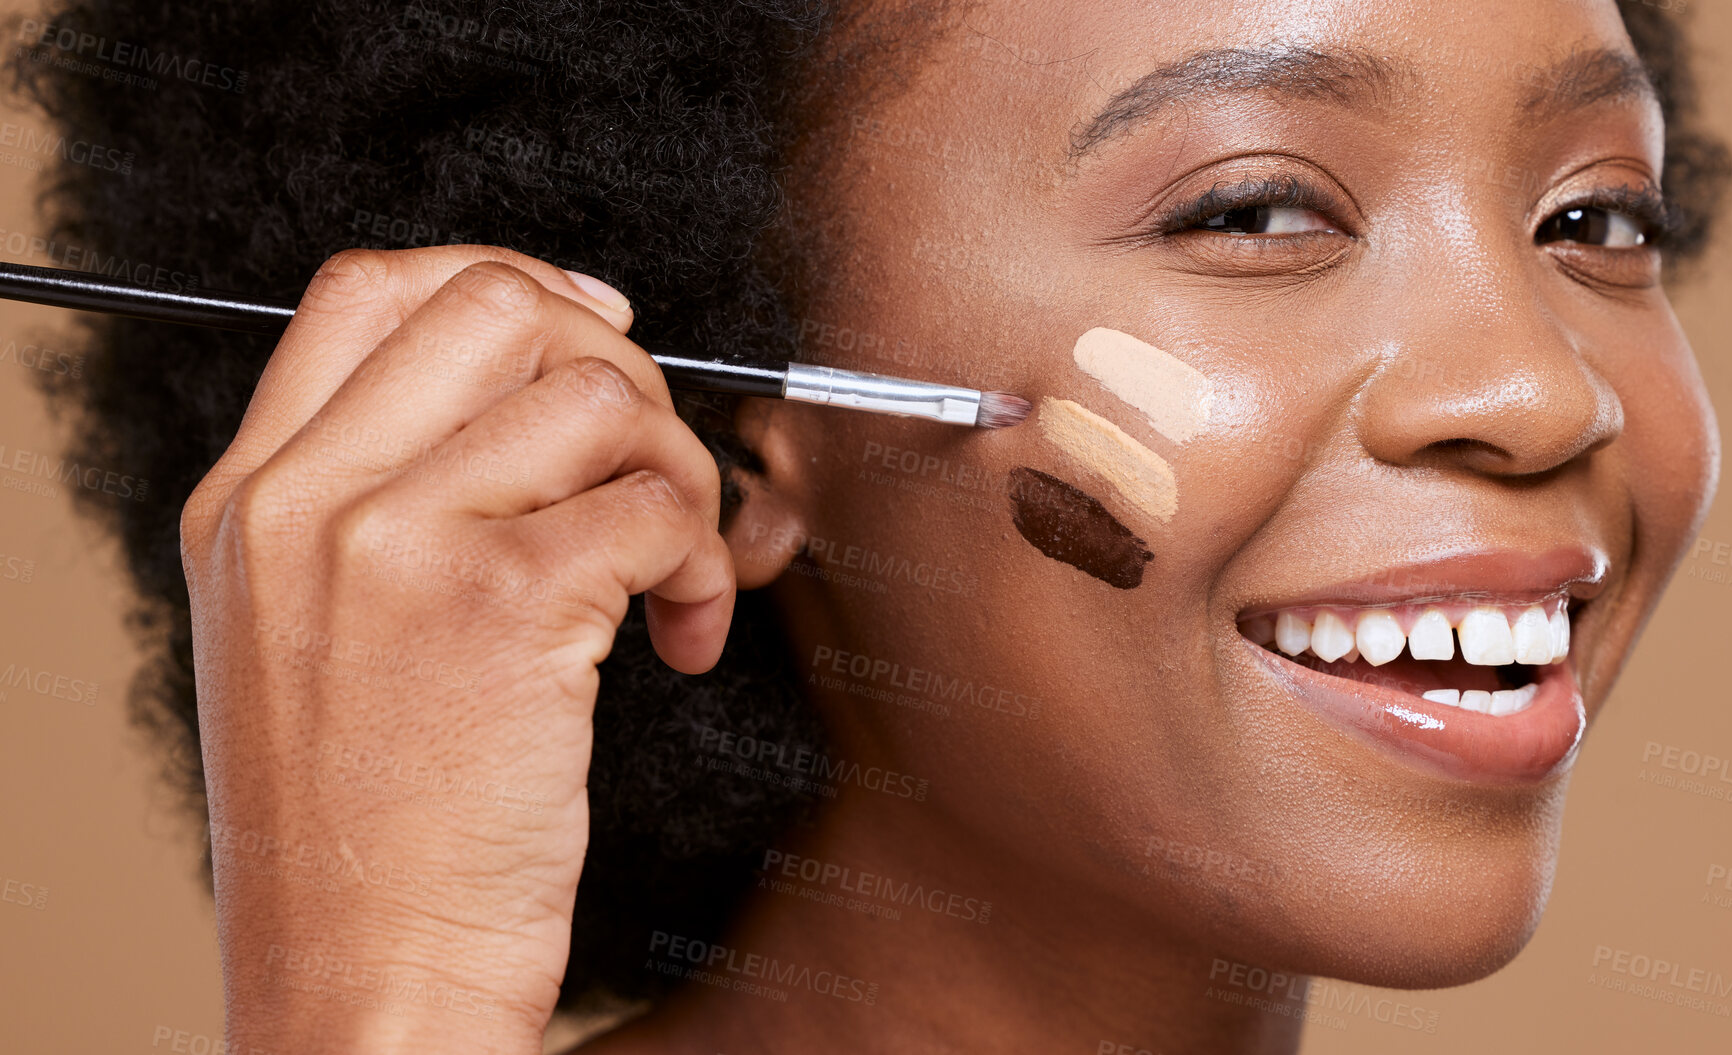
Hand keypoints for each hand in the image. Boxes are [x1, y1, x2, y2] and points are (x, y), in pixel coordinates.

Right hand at [180, 246, 734, 1052]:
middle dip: (614, 363)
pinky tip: (682, 635)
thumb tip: (533, 393)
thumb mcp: (305, 638)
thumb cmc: (367, 833)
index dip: (509, 283)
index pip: (369, 290)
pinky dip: (704, 561)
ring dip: (679, 470)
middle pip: (497, 305)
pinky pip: (653, 506)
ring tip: (672, 570)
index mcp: (251, 500)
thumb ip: (381, 504)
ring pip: (596, 395)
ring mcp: (397, 545)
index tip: (594, 331)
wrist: (362, 981)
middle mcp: (308, 504)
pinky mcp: (503, 609)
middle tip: (645, 462)